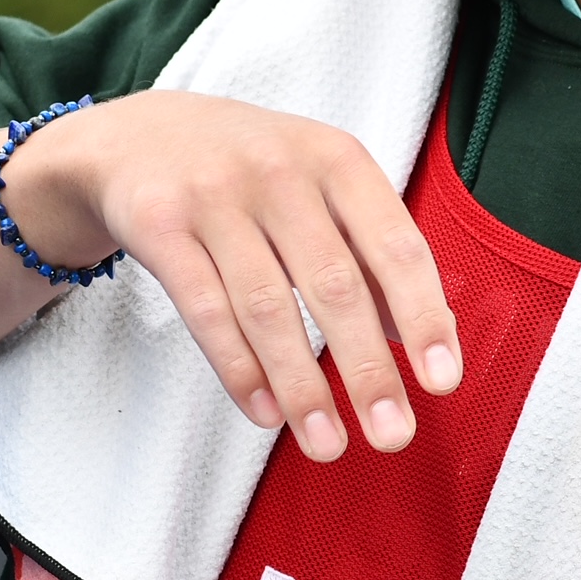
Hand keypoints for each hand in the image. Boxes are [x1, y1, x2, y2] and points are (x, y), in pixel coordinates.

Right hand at [2, 90, 460, 460]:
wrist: (139, 135)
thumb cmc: (248, 172)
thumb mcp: (318, 186)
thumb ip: (367, 252)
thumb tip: (416, 336)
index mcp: (336, 159)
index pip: (394, 245)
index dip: (423, 317)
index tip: (441, 381)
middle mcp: (279, 171)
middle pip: (333, 284)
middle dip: (367, 369)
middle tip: (391, 435)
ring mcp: (214, 196)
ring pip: (267, 306)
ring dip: (302, 386)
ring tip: (328, 444)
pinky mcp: (159, 224)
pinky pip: (205, 310)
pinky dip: (239, 369)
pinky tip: (267, 412)